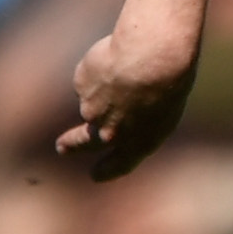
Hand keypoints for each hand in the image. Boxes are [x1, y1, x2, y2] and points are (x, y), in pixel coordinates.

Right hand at [62, 15, 200, 179]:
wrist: (151, 59)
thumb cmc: (170, 80)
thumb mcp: (167, 107)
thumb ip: (141, 117)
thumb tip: (120, 110)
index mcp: (140, 143)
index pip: (120, 164)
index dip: (107, 171)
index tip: (95, 175)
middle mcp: (110, 133)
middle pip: (86, 143)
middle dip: (73, 145)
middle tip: (62, 147)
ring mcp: (91, 110)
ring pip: (91, 101)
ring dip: (98, 90)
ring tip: (123, 70)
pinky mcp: (81, 86)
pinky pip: (90, 75)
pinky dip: (100, 68)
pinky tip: (116, 58)